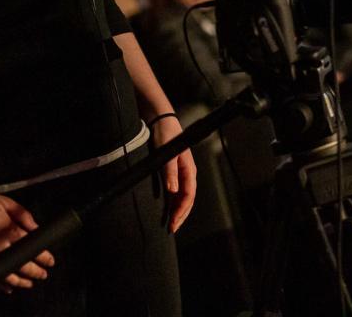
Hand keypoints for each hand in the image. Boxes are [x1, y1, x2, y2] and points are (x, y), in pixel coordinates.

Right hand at [0, 186, 53, 292]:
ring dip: (22, 281)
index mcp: (10, 231)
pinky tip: (8, 287)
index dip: (44, 257)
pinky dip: (0, 284)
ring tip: (30, 283)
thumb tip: (36, 229)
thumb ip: (25, 217)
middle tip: (44, 273)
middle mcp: (0, 247)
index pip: (33, 249)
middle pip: (24, 266)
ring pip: (8, 276)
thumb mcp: (8, 204)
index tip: (50, 260)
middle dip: (36, 271)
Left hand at [150, 116, 196, 232]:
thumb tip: (172, 191)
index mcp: (189, 170)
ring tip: (171, 224)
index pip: (188, 195)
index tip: (174, 222)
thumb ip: (170, 172)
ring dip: (177, 210)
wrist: (162, 122)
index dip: (182, 210)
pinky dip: (173, 202)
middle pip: (187, 199)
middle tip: (172, 229)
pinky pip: (176, 191)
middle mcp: (187, 174)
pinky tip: (168, 210)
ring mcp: (181, 173)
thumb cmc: (167, 135)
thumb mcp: (167, 154)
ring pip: (182, 197)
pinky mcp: (173, 172)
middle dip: (181, 215)